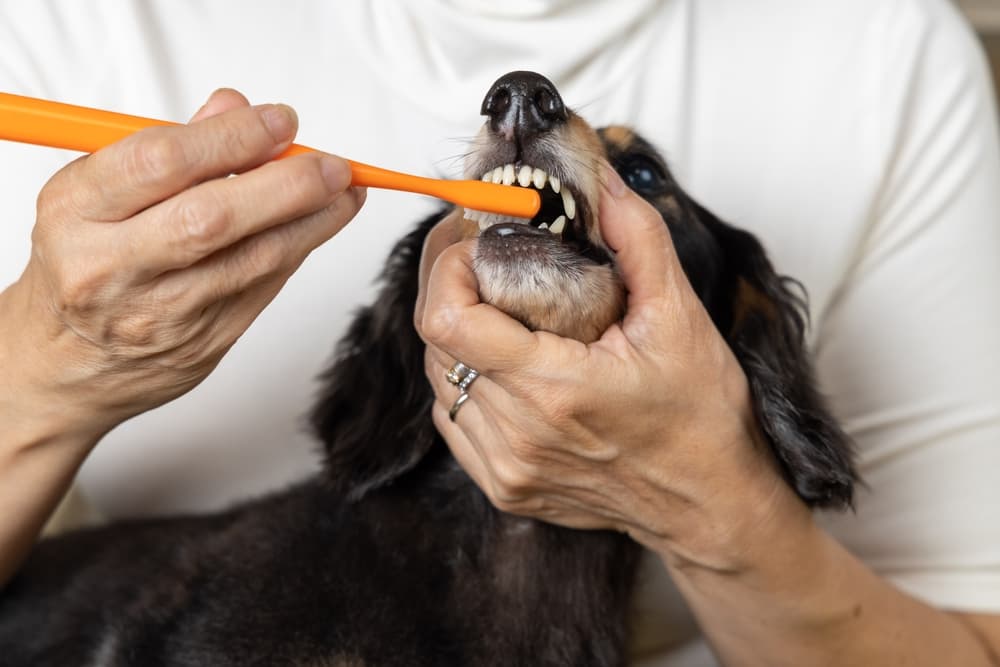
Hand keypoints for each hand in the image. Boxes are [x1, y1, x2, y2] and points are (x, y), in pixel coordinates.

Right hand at [0, 88, 365, 440]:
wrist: (68, 362)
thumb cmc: (86, 260)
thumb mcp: (98, 192)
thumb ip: (170, 147)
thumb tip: (237, 107)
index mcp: (76, 212)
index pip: (161, 163)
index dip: (233, 137)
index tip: (281, 121)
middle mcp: (111, 265)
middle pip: (211, 218)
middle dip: (286, 185)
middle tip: (332, 164)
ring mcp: (158, 313)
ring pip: (251, 260)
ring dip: (311, 221)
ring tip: (344, 192)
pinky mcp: (200, 345)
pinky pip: (263, 289)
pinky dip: (297, 251)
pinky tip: (318, 225)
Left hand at [415, 167, 797, 568]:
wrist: (708, 504)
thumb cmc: (700, 418)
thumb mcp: (680, 315)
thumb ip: (634, 234)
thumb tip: (597, 177)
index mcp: (554, 388)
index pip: (447, 317)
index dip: (446, 268)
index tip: (477, 244)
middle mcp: (518, 433)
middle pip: (436, 341)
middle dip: (449, 285)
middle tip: (484, 257)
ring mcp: (506, 466)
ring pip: (439, 379)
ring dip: (457, 333)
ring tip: (501, 310)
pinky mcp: (503, 486)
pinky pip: (452, 419)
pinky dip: (465, 381)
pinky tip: (504, 366)